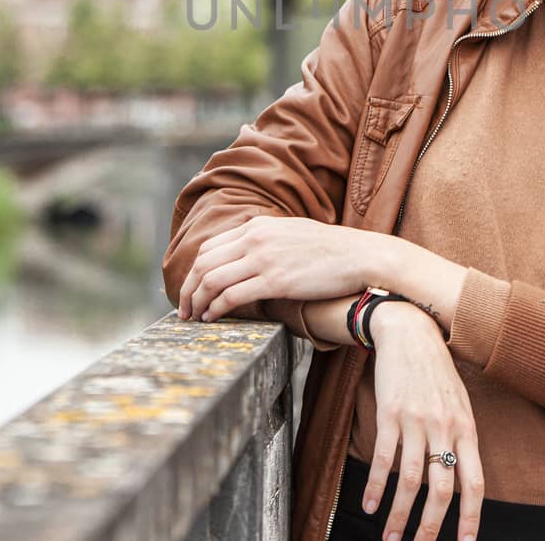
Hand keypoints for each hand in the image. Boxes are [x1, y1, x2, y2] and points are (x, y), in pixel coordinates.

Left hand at [178, 214, 386, 322]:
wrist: (360, 255)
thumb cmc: (330, 250)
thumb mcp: (291, 233)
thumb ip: (266, 240)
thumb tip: (249, 256)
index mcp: (257, 227)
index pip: (210, 247)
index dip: (194, 271)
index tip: (192, 289)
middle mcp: (255, 239)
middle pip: (204, 264)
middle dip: (188, 289)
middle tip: (184, 309)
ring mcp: (264, 259)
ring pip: (213, 280)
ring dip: (198, 302)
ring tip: (195, 317)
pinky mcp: (275, 281)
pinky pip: (232, 296)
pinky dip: (216, 308)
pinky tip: (213, 318)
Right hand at [363, 304, 483, 540]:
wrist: (411, 332)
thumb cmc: (437, 371)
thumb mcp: (461, 402)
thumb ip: (462, 437)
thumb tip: (462, 477)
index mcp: (466, 428)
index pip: (474, 482)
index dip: (472, 516)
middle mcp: (444, 427)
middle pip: (442, 489)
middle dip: (431, 527)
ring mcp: (416, 421)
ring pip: (411, 480)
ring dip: (399, 514)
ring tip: (391, 536)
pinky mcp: (390, 414)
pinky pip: (382, 458)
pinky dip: (375, 485)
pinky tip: (369, 504)